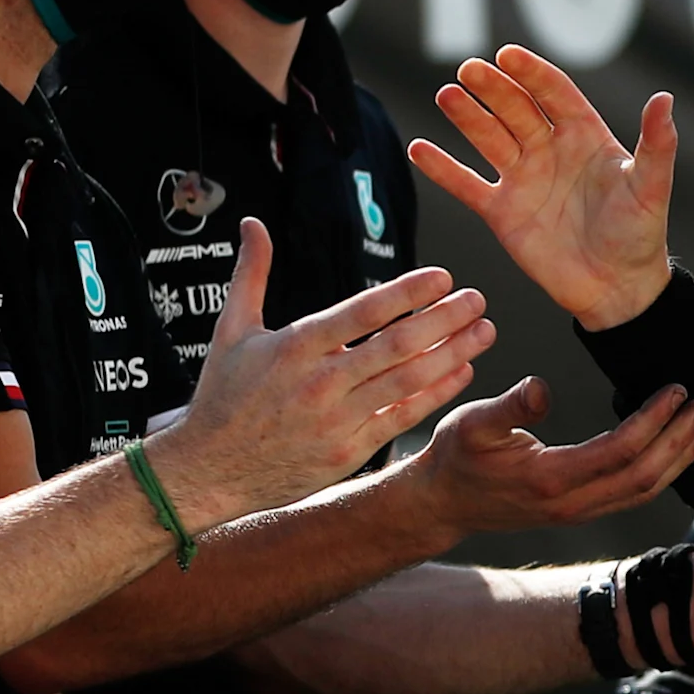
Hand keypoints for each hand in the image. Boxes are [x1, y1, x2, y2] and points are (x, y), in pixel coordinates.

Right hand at [154, 220, 493, 526]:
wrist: (209, 470)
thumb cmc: (222, 397)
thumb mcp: (231, 331)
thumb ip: (251, 274)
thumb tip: (253, 223)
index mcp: (294, 347)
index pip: (362, 312)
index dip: (407, 293)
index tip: (443, 276)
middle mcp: (319, 383)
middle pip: (396, 345)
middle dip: (445, 319)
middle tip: (478, 298)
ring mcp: (336, 421)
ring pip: (407, 382)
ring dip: (453, 354)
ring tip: (484, 331)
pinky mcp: (348, 452)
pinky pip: (402, 418)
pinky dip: (435, 394)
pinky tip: (461, 371)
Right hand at [386, 377, 693, 537]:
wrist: (444, 501)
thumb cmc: (457, 456)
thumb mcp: (471, 423)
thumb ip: (510, 407)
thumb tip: (543, 387)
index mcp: (549, 479)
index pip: (619, 452)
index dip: (653, 422)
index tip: (676, 391)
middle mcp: (571, 504)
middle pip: (643, 476)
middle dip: (678, 441)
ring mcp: (578, 512)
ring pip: (644, 492)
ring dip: (679, 460)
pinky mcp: (581, 511)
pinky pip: (632, 495)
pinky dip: (663, 473)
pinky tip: (678, 451)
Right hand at [411, 46, 677, 329]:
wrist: (617, 290)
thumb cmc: (640, 236)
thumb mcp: (651, 188)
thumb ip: (657, 144)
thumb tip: (665, 98)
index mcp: (585, 136)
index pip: (554, 93)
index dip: (532, 73)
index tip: (508, 54)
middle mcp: (550, 150)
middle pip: (515, 109)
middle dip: (493, 88)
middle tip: (469, 69)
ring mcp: (523, 179)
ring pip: (488, 138)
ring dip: (467, 117)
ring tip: (447, 95)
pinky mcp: (502, 212)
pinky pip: (467, 185)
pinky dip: (443, 168)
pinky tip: (420, 148)